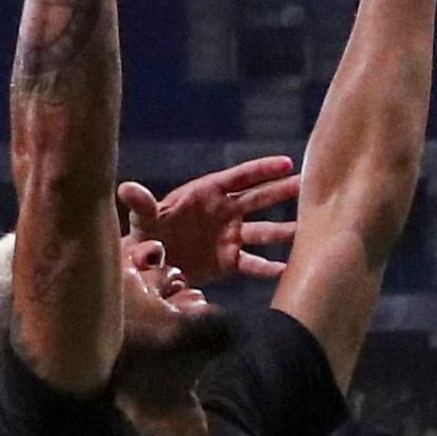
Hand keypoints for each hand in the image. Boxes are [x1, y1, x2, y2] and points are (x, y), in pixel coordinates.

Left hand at [124, 154, 297, 286]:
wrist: (146, 265)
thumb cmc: (145, 234)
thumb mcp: (144, 219)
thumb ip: (141, 204)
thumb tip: (126, 188)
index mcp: (207, 193)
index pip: (240, 178)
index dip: (263, 170)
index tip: (288, 164)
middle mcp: (224, 212)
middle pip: (259, 199)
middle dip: (283, 193)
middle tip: (310, 186)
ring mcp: (229, 236)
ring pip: (263, 231)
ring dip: (284, 230)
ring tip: (309, 229)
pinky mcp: (229, 261)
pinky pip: (253, 263)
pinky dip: (269, 267)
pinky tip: (287, 270)